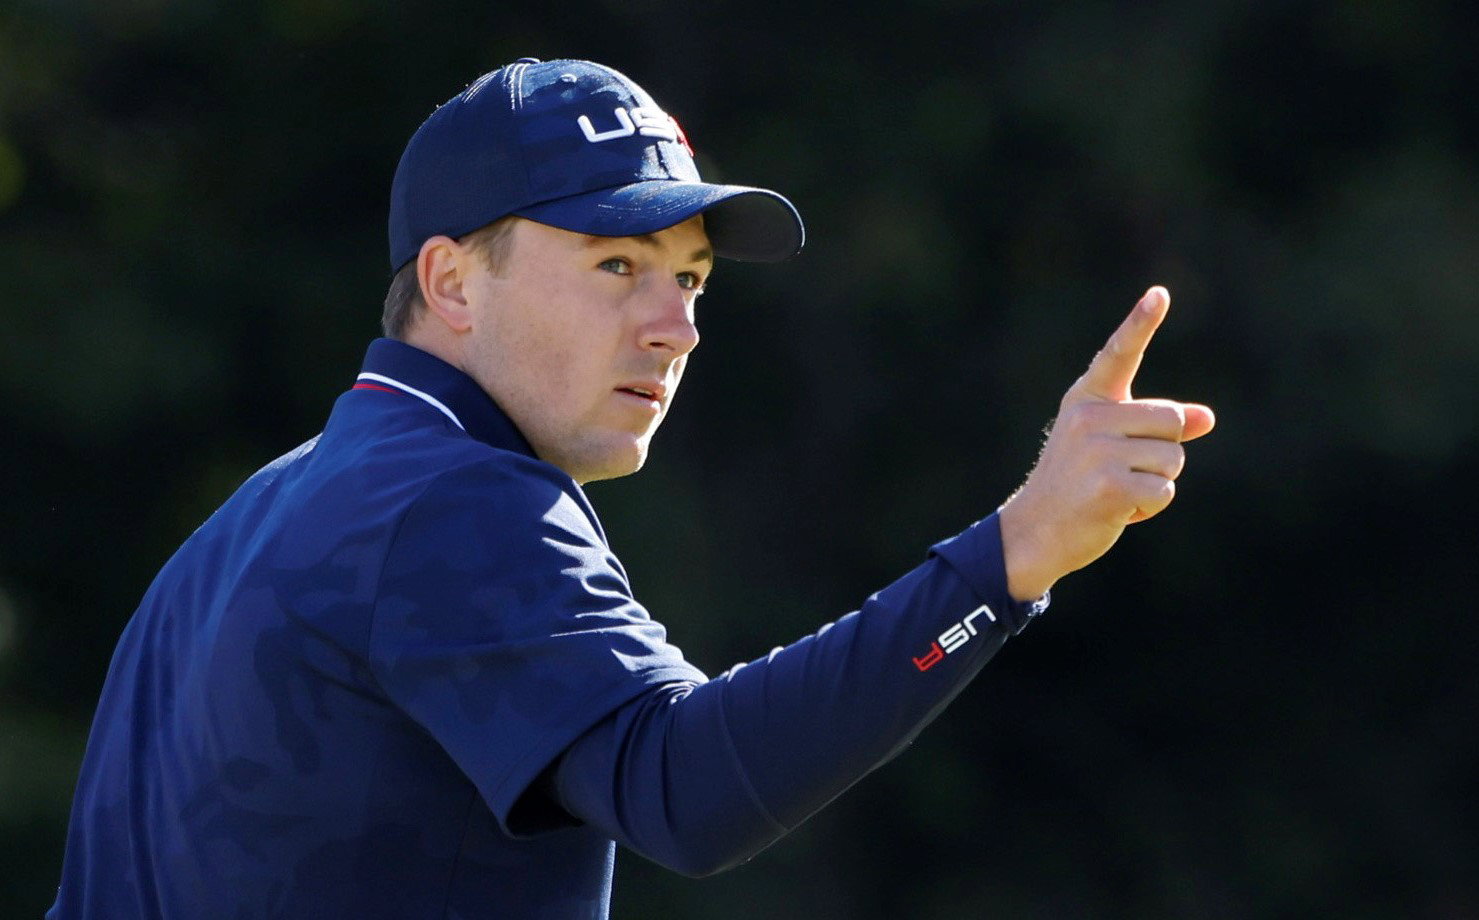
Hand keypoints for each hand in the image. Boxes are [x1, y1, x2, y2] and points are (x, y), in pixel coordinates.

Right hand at [997, 286, 1215, 600]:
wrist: (1034, 531)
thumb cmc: (1077, 484)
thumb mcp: (1112, 445)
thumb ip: (1156, 427)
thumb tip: (1207, 418)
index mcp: (1087, 400)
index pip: (1118, 354)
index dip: (1140, 322)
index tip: (1159, 294)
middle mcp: (1089, 418)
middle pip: (1172, 420)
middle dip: (1162, 451)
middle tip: (1122, 472)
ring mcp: (1097, 452)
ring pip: (1173, 459)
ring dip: (1156, 483)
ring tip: (1116, 492)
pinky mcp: (1109, 487)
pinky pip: (1164, 491)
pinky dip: (1150, 508)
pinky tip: (1117, 511)